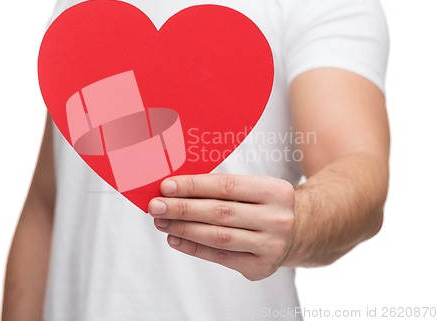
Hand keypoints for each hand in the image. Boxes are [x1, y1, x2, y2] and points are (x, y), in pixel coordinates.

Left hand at [148, 174, 294, 280]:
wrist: (298, 230)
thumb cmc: (262, 204)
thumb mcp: (253, 188)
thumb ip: (220, 187)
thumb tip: (176, 189)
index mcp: (275, 191)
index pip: (226, 186)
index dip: (193, 186)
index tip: (166, 186)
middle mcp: (277, 219)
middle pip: (220, 212)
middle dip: (182, 208)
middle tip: (156, 206)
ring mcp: (271, 245)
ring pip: (218, 236)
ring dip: (184, 229)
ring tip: (161, 222)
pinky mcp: (261, 267)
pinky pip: (220, 257)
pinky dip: (194, 248)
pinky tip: (175, 239)